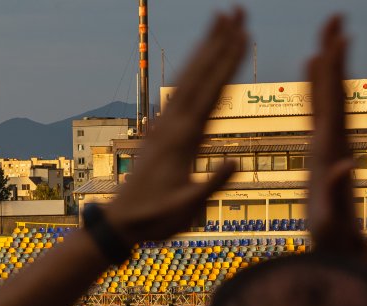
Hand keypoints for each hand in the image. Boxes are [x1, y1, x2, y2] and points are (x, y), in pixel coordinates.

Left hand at [106, 8, 248, 244]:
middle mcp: (172, 125)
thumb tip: (236, 163)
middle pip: (199, 74)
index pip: (211, 92)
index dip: (228, 62)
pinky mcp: (159, 132)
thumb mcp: (187, 209)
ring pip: (187, 78)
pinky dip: (192, 72)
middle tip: (236, 9)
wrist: (122, 223)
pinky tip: (199, 63)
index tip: (244, 34)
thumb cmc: (156, 220)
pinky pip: (179, 93)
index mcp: (184, 139)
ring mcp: (164, 127)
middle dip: (219, 41)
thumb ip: (211, 186)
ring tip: (220, 20)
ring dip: (205, 48)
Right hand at [306, 16, 366, 255]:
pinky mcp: (321, 153)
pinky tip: (309, 73)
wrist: (343, 249)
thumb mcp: (333, 219)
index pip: (334, 103)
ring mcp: (329, 146)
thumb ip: (340, 192)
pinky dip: (313, 89)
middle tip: (335, 18)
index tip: (337, 37)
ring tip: (323, 38)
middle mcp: (334, 142)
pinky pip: (316, 112)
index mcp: (332, 150)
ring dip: (326, 67)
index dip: (335, 71)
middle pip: (335, 90)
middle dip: (334, 55)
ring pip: (327, 98)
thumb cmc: (334, 239)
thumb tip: (347, 165)